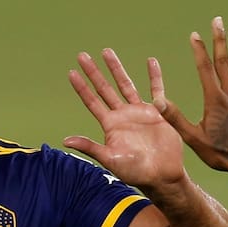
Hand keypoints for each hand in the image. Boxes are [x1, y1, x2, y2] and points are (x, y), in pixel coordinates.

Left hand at [63, 48, 185, 192]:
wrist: (162, 174)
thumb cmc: (135, 172)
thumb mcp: (110, 159)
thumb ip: (90, 147)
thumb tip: (65, 141)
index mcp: (110, 125)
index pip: (92, 101)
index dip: (82, 87)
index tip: (71, 72)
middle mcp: (122, 115)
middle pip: (104, 88)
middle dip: (93, 72)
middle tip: (82, 55)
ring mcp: (138, 112)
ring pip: (125, 84)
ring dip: (116, 68)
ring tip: (107, 51)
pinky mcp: (156, 112)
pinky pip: (156, 89)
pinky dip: (154, 76)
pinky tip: (151, 61)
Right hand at [159, 16, 227, 190]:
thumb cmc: (219, 153)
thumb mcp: (192, 138)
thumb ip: (175, 118)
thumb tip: (157, 101)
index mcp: (214, 99)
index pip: (205, 68)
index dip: (199, 50)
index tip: (194, 34)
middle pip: (224, 61)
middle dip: (219, 39)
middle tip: (217, 20)